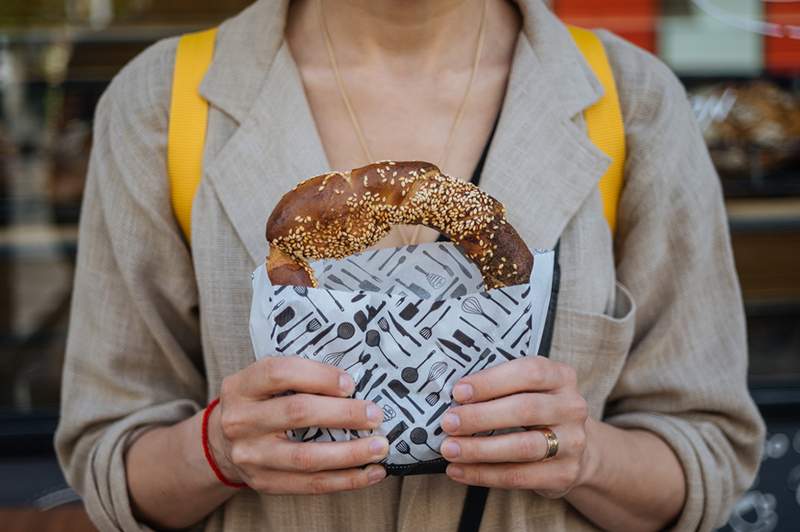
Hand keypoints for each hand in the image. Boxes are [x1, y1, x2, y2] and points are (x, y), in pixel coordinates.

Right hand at [208, 357, 388, 493]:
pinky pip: (310, 485)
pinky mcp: (264, 482)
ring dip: (350, 453)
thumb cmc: (258, 403)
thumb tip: (356, 380)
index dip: (318, 376)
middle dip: (344, 413)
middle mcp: (240, 420)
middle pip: (297, 413)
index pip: (279, 373)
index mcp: (241, 386)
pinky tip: (371, 473)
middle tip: (375, 414)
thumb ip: (298, 376)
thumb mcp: (263, 382)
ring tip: (380, 447)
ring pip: (306, 456)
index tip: (350, 383)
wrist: (221, 442)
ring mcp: (250, 455)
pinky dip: (347, 480)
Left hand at [440, 356, 590, 496]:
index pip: (528, 372)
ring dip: (479, 449)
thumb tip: (453, 398)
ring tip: (450, 449)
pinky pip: (519, 476)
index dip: (491, 382)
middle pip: (524, 409)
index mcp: (561, 377)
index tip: (459, 392)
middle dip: (480, 416)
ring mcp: (572, 442)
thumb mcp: (530, 390)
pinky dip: (484, 474)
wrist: (580, 449)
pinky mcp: (564, 474)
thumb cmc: (540, 413)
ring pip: (522, 447)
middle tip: (449, 422)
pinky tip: (459, 470)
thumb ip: (499, 389)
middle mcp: (571, 407)